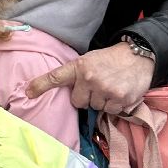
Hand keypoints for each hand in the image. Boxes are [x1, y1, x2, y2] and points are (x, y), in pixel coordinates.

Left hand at [26, 41, 154, 113]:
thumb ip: (77, 74)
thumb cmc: (110, 59)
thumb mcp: (89, 60)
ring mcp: (106, 90)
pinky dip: (114, 105)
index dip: (40, 85)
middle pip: (78, 103)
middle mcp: (90, 79)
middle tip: (97, 85)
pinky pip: (111, 111)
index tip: (28, 92)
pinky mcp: (120, 100)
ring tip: (110, 87)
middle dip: (86, 97)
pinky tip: (119, 92)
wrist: (139, 56)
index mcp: (80, 67)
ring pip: (95, 108)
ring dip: (101, 101)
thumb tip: (65, 91)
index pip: (56, 77)